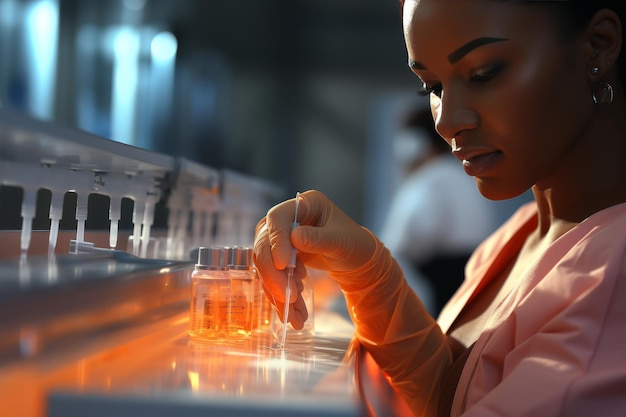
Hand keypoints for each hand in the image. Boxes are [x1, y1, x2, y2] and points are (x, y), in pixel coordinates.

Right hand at [253, 190, 376, 327]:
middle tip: (287, 297)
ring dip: (276, 290)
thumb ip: (318, 239)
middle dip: (273, 273)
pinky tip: (293, 311)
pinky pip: (274, 276)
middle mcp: (289, 218)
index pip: (278, 218)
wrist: (359, 261)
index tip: (282, 264)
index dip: (276, 240)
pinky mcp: (281, 256)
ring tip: (292, 314)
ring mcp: (283, 238)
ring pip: (266, 264)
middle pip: (265, 243)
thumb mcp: (341, 241)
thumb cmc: (355, 245)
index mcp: (305, 204)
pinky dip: (281, 295)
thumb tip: (294, 237)